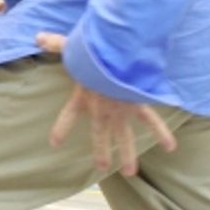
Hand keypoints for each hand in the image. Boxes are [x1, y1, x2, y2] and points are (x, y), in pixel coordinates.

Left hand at [35, 31, 175, 176]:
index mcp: (84, 98)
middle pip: (100, 135)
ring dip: (127, 154)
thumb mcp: (73, 48)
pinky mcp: (138, 106)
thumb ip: (56, 44)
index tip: (54, 143)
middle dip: (101, 151)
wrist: (119, 57)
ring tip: (129, 172)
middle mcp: (102, 110)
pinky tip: (171, 147)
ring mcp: (121, 111)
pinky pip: (152, 122)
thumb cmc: (95, 53)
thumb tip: (38, 36)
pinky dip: (162, 133)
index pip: (68, 116)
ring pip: (124, 138)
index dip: (61, 129)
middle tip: (102, 167)